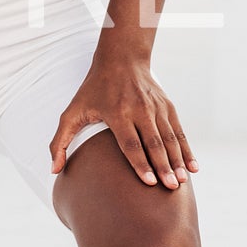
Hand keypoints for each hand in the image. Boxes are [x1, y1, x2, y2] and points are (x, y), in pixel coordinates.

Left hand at [50, 45, 197, 190]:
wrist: (121, 59)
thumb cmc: (93, 90)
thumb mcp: (72, 111)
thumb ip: (60, 141)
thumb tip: (53, 170)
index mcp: (117, 112)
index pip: (130, 143)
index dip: (139, 164)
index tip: (148, 183)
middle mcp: (139, 109)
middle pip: (153, 143)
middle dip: (163, 167)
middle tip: (170, 188)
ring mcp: (156, 107)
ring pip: (169, 139)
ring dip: (178, 161)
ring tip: (181, 182)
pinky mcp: (168, 106)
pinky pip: (179, 132)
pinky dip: (187, 150)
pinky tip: (193, 168)